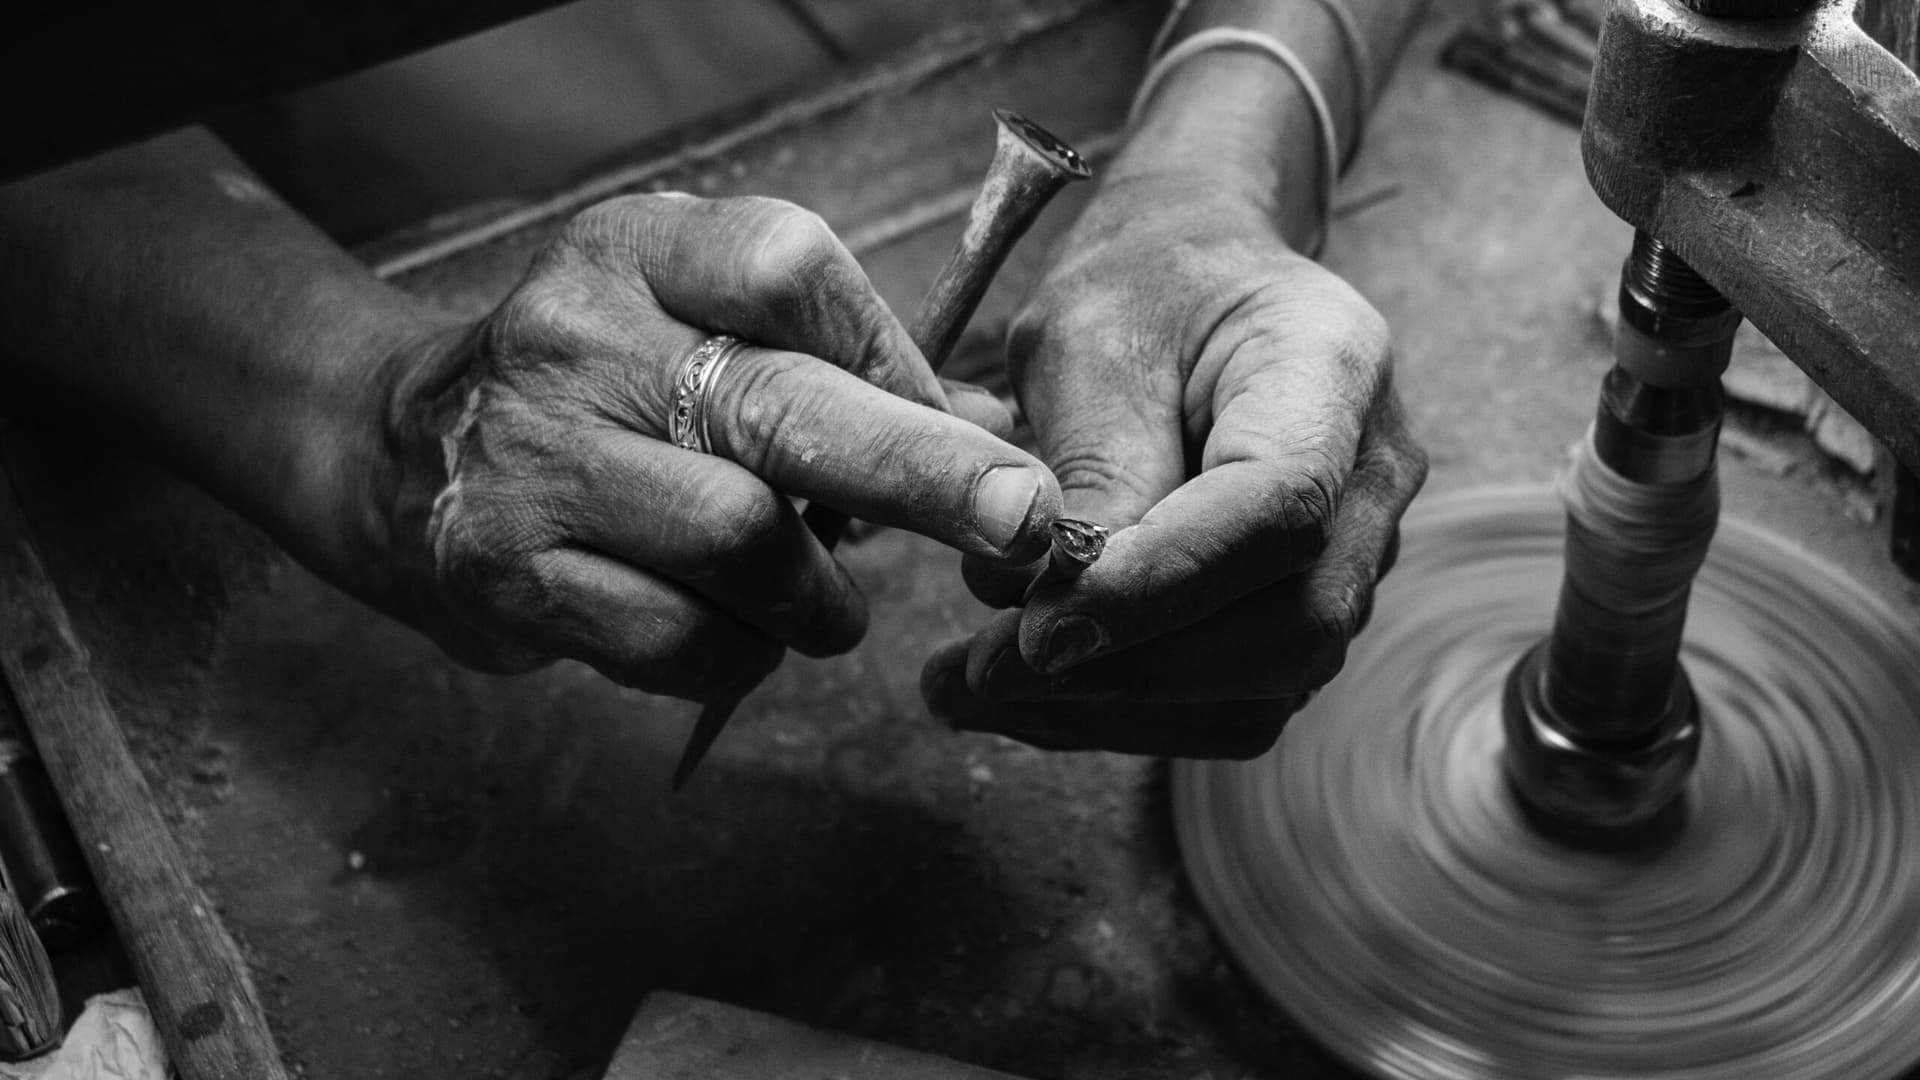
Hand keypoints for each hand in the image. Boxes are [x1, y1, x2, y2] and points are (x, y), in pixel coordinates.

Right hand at [352, 194, 1060, 701]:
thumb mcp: (692, 319)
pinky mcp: (507, 571)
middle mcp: (576, 340)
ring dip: (819, 595)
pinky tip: (737, 632)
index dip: (889, 353)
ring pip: (738, 540)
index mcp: (637, 250)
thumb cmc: (602, 390)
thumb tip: (994, 437)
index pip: (789, 269)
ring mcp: (534, 458)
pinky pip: (677, 639)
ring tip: (823, 605)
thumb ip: (828, 360)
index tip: (948, 419)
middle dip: (924, 473)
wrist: (401, 455)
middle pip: (781, 408)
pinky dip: (743, 652)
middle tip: (1025, 520)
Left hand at [921, 176, 1425, 757]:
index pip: (1279, 504)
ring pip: (1265, 686)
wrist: (1194, 286)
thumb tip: (1058, 618)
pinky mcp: (1301, 613)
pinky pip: (1232, 699)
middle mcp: (1373, 478)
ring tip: (965, 692)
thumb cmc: (1139, 292)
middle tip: (979, 673)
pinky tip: (1018, 697)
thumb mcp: (1087, 339)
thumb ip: (1092, 468)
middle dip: (1128, 666)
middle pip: (1290, 623)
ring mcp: (1356, 556)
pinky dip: (1120, 712)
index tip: (1037, 627)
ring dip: (1109, 708)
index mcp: (1332, 370)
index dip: (1162, 580)